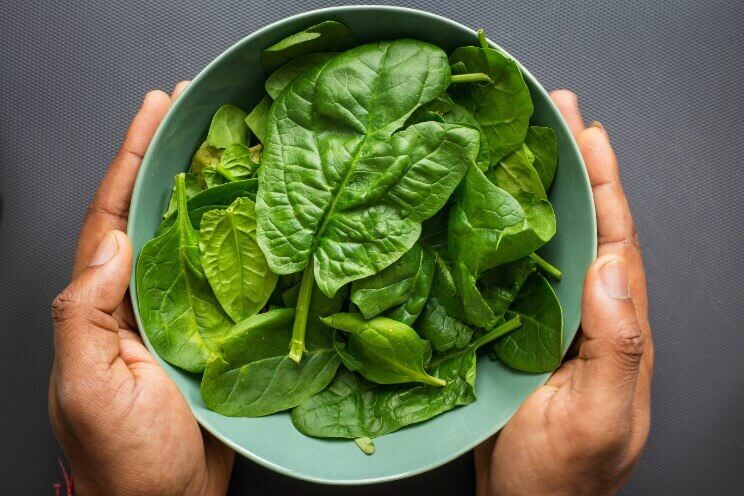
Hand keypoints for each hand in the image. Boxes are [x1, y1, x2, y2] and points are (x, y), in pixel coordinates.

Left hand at [48, 84, 233, 495]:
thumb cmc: (123, 457)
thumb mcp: (85, 387)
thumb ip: (84, 315)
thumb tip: (110, 245)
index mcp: (104, 302)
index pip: (113, 215)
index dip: (131, 158)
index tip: (156, 110)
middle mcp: (141, 298)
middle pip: (155, 212)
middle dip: (170, 158)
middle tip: (198, 110)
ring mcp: (180, 313)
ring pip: (195, 238)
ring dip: (211, 190)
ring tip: (234, 146)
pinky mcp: (216, 332)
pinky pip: (229, 276)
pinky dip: (243, 241)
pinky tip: (262, 217)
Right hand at [475, 90, 653, 495]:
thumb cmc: (562, 477)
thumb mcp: (599, 418)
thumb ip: (618, 347)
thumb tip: (613, 268)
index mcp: (617, 325)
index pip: (616, 238)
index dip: (604, 182)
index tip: (587, 132)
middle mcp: (586, 312)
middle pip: (584, 225)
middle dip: (573, 165)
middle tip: (554, 112)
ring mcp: (549, 320)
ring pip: (547, 241)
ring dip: (536, 190)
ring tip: (519, 142)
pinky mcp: (514, 330)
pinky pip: (510, 270)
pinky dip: (501, 232)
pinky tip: (483, 207)